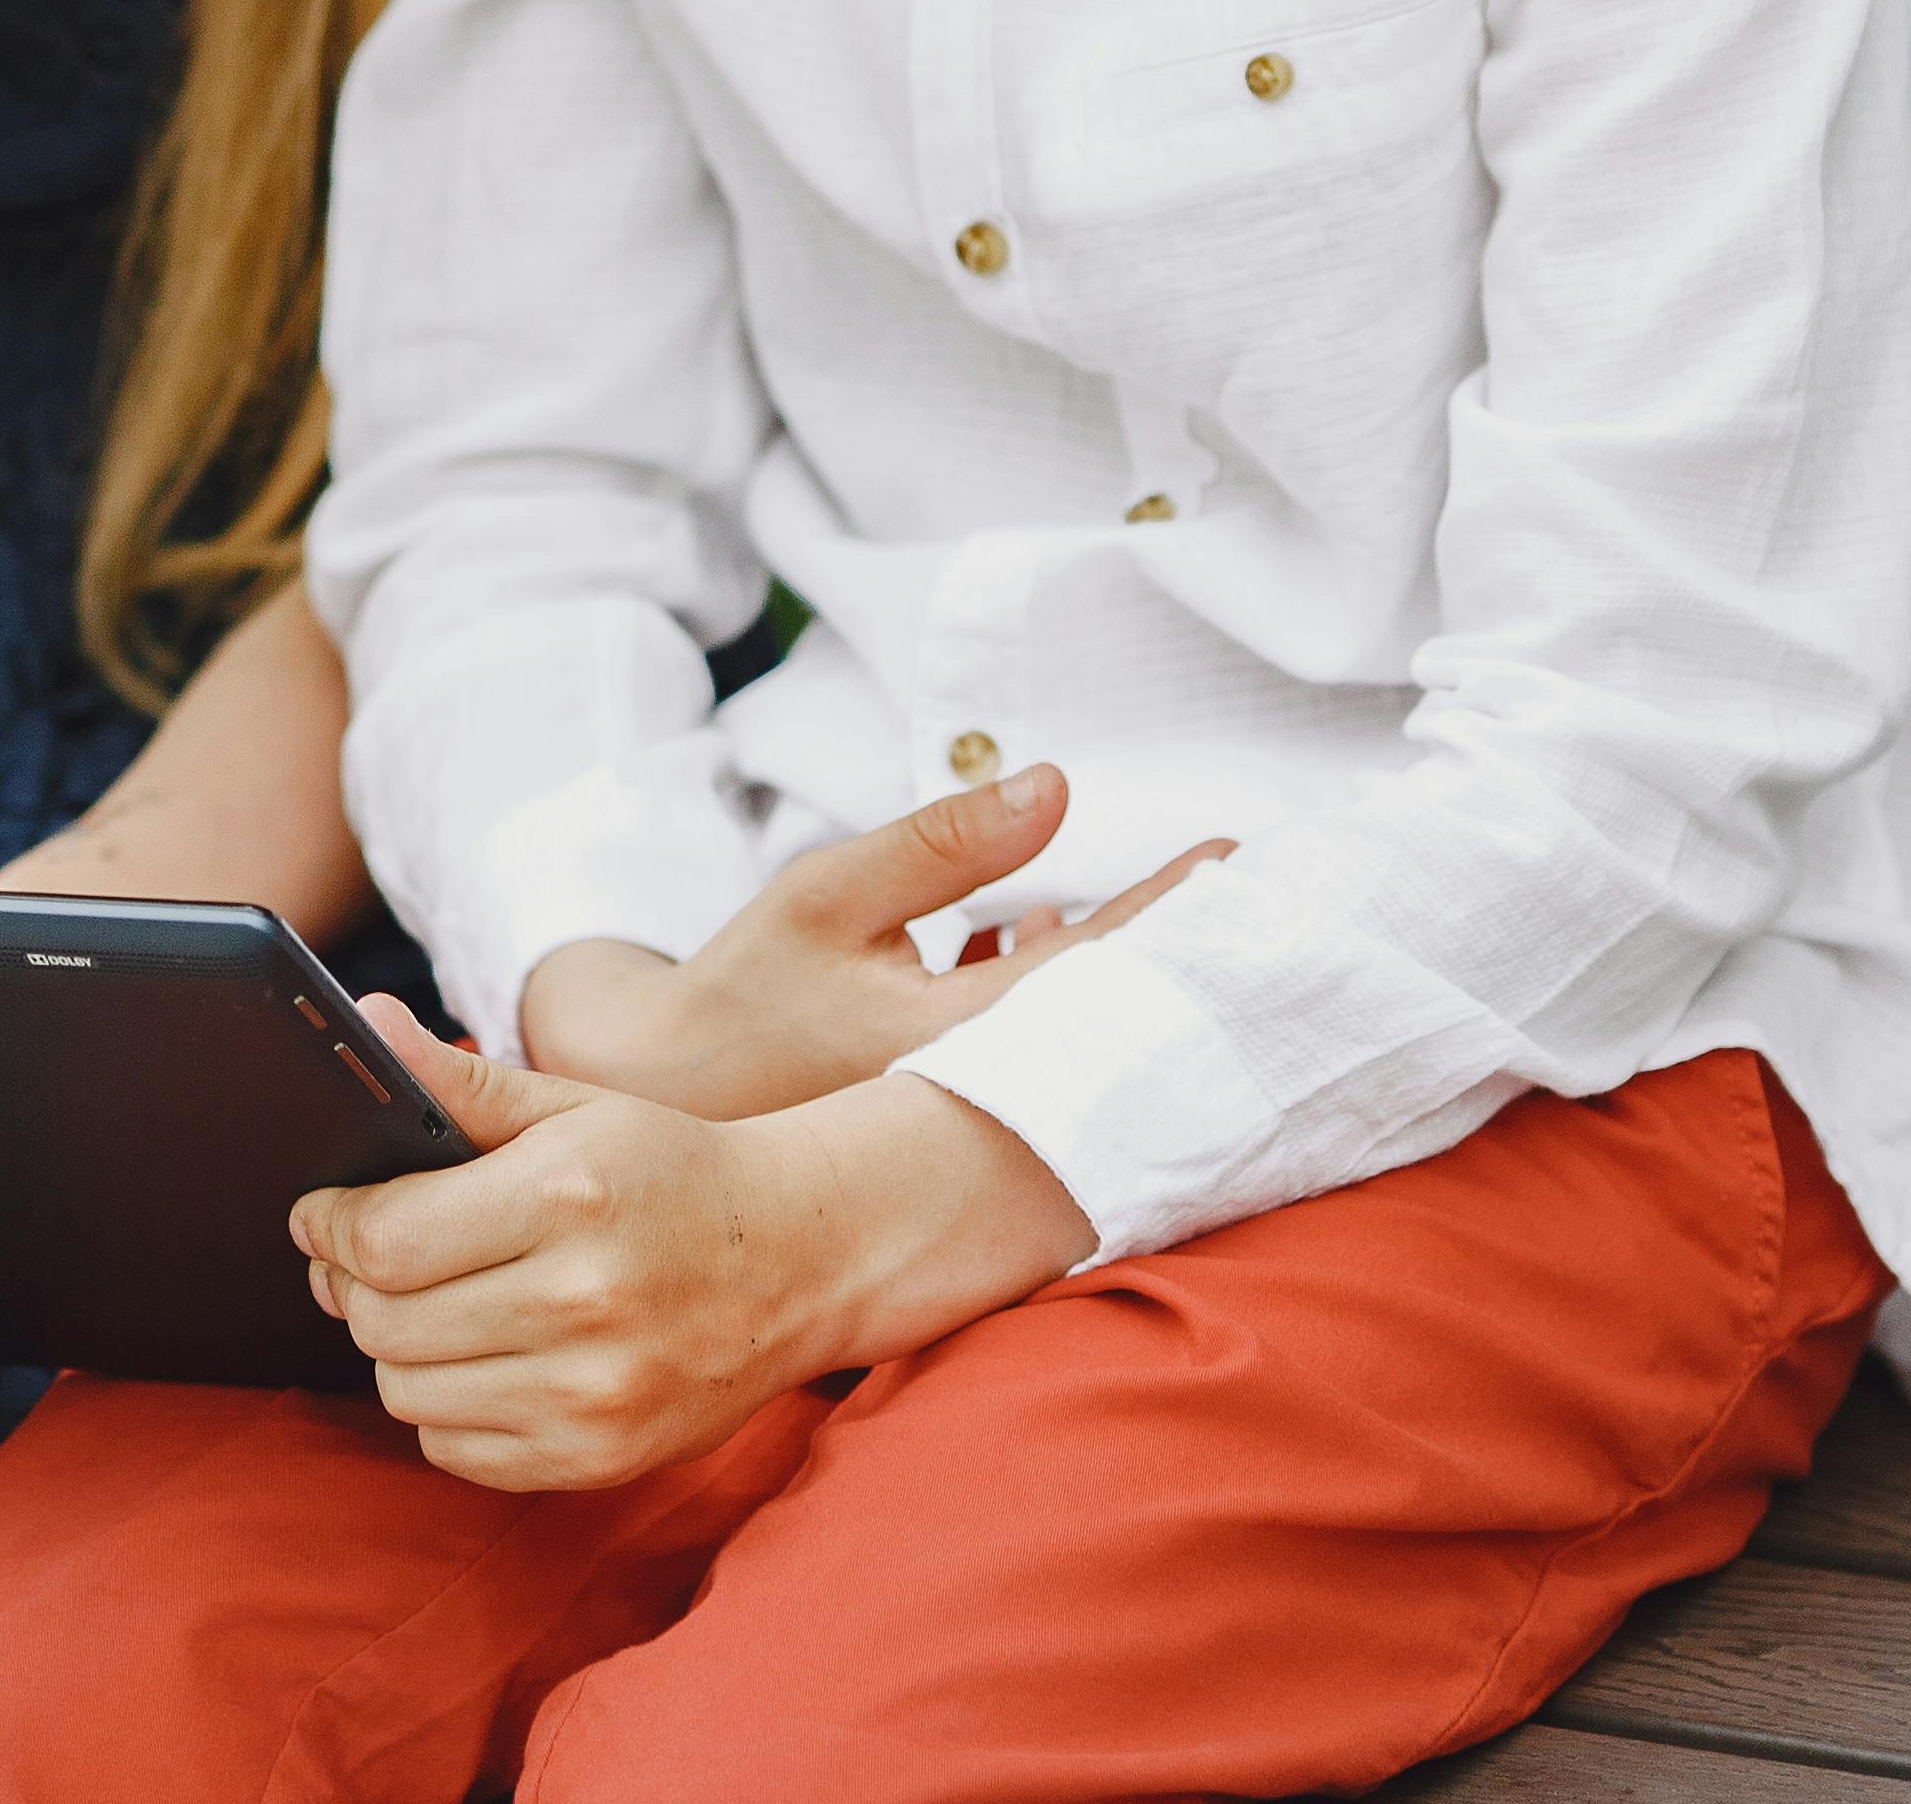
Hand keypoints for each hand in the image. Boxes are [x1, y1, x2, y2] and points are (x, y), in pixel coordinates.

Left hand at [291, 998, 1095, 1491]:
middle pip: (384, 1322)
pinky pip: (454, 1449)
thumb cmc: (669, 1171)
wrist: (798, 1258)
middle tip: (367, 1259)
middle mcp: (582, 1302)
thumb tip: (371, 1023)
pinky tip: (479, 1358)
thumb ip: (463, 1081)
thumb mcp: (574, 1107)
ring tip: (425, 1305)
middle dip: (354, 1286)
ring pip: (405, 1392)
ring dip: (395, 1348)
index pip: (385, 1241)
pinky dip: (444, 1406)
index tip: (324, 1214)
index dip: (331, 1228)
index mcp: (568, 1196)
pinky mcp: (599, 1460)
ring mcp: (594, 1394)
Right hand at [516, 766, 1230, 1119]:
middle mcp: (984, 1097)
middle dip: (1174, 948)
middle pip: (1111, 1014)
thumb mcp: (832, 893)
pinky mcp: (953, 1124)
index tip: (1237, 858)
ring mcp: (972, 1122)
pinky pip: (1031, 1054)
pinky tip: (1032, 935)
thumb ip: (946, 845)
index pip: (1096, 963)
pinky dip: (1046, 993)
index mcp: (958, 1041)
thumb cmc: (741, 991)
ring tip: (1161, 910)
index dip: (1172, 908)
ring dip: (1109, 969)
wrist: (663, 1094)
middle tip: (1247, 891)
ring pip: (1072, 1035)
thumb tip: (1058, 787)